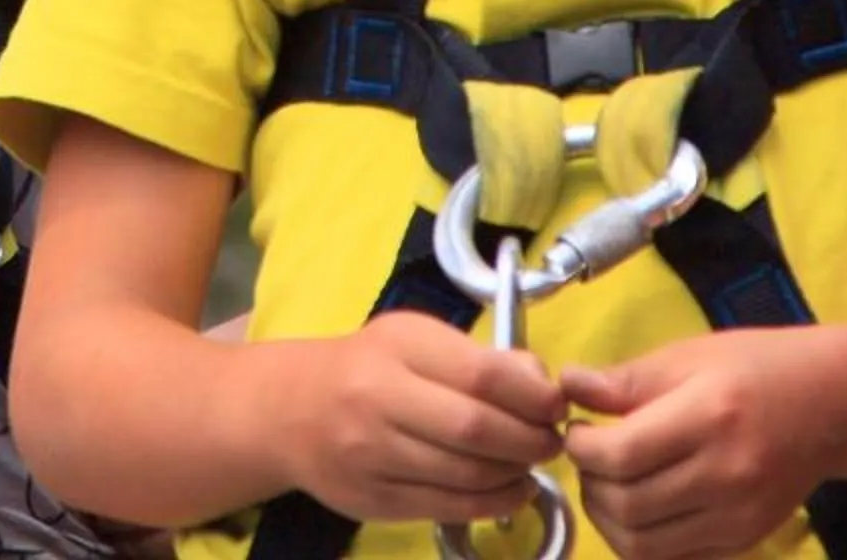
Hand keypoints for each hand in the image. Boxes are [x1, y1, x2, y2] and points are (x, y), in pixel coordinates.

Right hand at [274, 310, 565, 525]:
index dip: (532, 396)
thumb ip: (478, 359)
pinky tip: (510, 490)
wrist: (290, 410)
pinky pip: (447, 507)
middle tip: (552, 441)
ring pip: (464, 475)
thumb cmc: (366, 366)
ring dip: (514, 474)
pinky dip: (492, 503)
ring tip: (530, 464)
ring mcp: (371, 455)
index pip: (480, 374)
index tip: (556, 404)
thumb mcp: (415, 339)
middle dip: (529, 440)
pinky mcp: (373, 500)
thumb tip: (542, 386)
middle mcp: (377, 400)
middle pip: (475, 429)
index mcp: (396, 348)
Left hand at [561, 328, 846, 559]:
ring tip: (608, 482)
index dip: (582, 448)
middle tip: (589, 456)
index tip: (578, 429)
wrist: (832, 406)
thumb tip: (567, 386)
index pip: (621, 455)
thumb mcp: (688, 356)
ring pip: (642, 544)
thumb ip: (625, 379)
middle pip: (627, 505)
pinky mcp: (743, 540)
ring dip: (608, 517)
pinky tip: (638, 505)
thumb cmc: (756, 368)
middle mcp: (726, 477)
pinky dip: (640, 540)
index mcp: (708, 419)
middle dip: (589, 483)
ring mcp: (738, 517)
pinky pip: (672, 557)